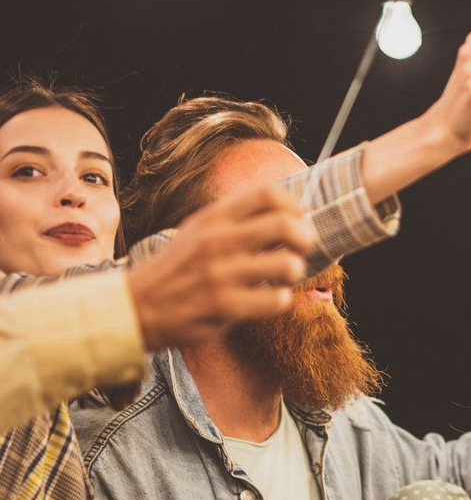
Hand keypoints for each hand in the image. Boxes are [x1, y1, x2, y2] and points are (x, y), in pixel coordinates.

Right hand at [129, 185, 311, 352]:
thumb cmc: (177, 268)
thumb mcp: (199, 230)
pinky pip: (277, 300)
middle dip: (305, 239)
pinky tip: (269, 299)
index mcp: (213, 217)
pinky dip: (281, 300)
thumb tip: (283, 212)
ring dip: (295, 272)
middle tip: (302, 250)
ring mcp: (221, 273)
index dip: (295, 207)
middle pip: (285, 225)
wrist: (137, 305)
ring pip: (288, 265)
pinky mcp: (224, 306)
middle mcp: (217, 240)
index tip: (299, 221)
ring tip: (284, 278)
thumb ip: (234, 219)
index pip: (268, 194)